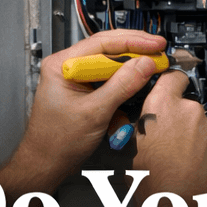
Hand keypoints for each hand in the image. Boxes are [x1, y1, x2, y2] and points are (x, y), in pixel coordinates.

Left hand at [22, 29, 166, 178]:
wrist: (47, 164)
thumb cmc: (57, 142)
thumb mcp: (95, 112)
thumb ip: (122, 86)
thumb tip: (144, 65)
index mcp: (62, 64)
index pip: (103, 43)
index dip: (133, 42)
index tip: (155, 44)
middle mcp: (68, 67)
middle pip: (107, 50)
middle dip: (135, 51)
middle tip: (159, 52)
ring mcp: (76, 80)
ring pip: (110, 66)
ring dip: (131, 68)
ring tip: (153, 66)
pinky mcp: (84, 93)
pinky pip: (108, 82)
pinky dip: (124, 84)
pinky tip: (138, 84)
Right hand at [133, 71, 206, 199]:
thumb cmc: (151, 182)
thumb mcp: (130, 146)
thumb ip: (140, 123)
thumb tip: (139, 119)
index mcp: (162, 106)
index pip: (172, 76)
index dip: (170, 83)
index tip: (169, 86)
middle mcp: (188, 111)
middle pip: (186, 103)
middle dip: (178, 116)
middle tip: (167, 136)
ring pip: (199, 122)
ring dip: (191, 133)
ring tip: (178, 155)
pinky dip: (203, 146)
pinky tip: (191, 162)